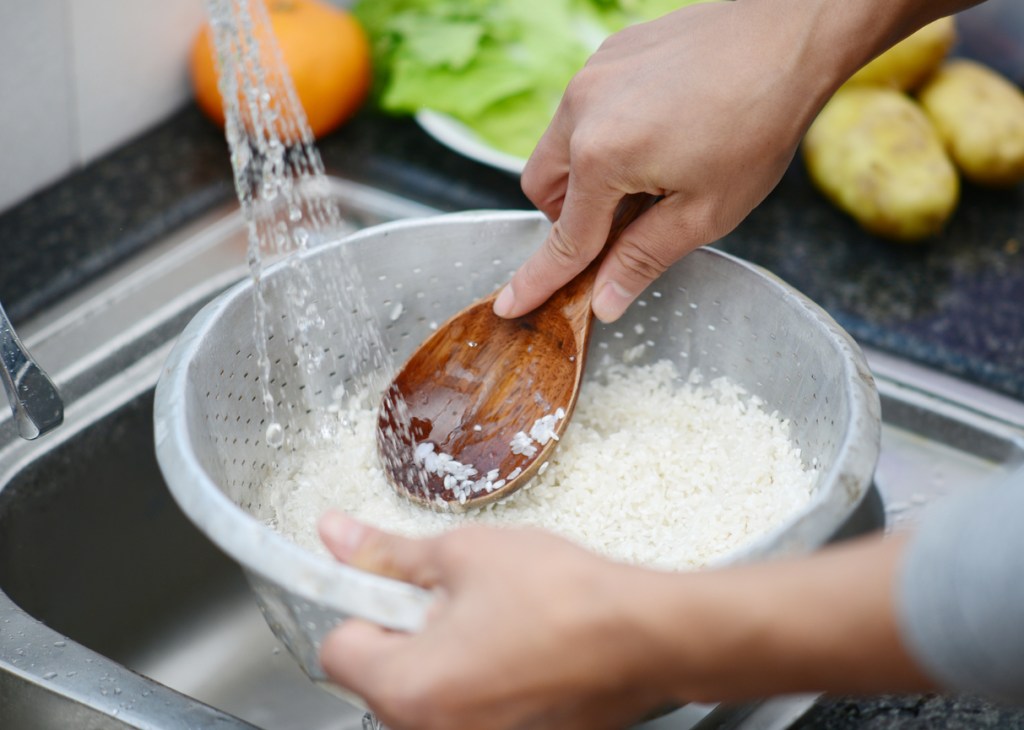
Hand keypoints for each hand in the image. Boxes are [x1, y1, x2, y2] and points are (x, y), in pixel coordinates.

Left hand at [317, 513, 673, 729]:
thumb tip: (339, 537)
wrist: (646, 636)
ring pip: (427, 692)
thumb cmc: (565, 598)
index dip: (363, 603)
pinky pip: (467, 710)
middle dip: (406, 631)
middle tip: (454, 596)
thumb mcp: (463, 553)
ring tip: (494, 621)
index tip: (386, 583)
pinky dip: (479, 681)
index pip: (339, 646)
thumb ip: (387, 554)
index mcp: (410, 688)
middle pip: (381, 675)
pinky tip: (516, 648)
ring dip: (444, 656)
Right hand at [494, 0, 845, 322]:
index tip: (511, 304)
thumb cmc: (759, 121)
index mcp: (601, 157)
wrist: (791, 34)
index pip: (563, 238)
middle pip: (542, 187)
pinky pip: (584, 109)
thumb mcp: (705, 211)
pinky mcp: (609, 53)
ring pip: (558, 144)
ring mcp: (592, 74)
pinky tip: (658, 134)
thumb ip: (643, 258)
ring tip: (649, 174)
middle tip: (620, 226)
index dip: (538, 279)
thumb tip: (605, 300)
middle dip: (569, 217)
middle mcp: (581, 110)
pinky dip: (604, 135)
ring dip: (586, 174)